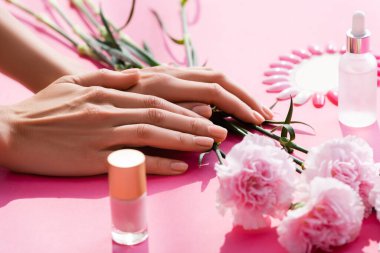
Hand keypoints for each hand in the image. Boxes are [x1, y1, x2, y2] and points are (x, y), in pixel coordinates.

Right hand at [0, 70, 227, 175]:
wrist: (10, 131)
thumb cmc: (43, 109)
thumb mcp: (74, 82)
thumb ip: (108, 78)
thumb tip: (137, 76)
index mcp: (107, 94)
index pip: (155, 99)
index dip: (183, 107)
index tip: (206, 113)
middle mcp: (109, 111)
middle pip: (160, 114)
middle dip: (194, 122)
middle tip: (219, 130)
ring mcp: (102, 135)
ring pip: (153, 134)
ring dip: (184, 139)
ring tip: (209, 144)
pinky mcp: (94, 159)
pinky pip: (133, 161)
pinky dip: (159, 163)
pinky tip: (180, 166)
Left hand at [122, 66, 273, 123]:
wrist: (86, 88)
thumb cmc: (107, 106)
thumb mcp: (133, 112)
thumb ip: (169, 112)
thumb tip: (208, 110)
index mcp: (164, 82)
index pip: (213, 91)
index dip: (237, 105)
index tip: (256, 122)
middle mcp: (171, 73)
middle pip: (219, 79)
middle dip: (245, 97)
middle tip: (266, 117)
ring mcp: (171, 72)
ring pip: (213, 75)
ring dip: (237, 92)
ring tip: (255, 109)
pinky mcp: (169, 76)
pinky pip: (201, 77)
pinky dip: (222, 89)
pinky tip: (230, 101)